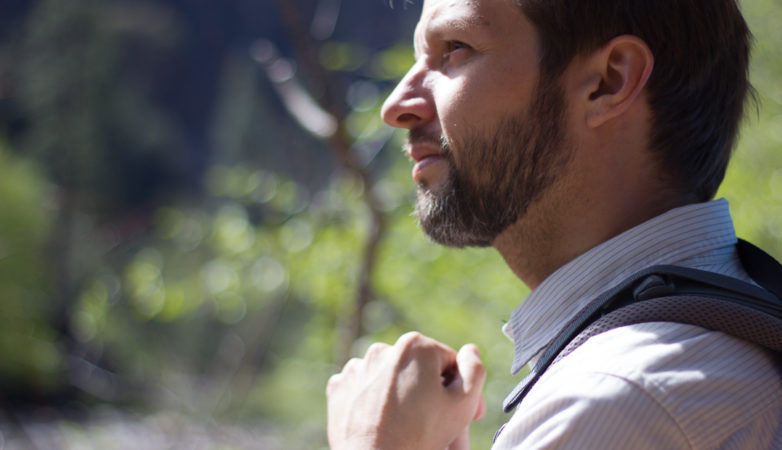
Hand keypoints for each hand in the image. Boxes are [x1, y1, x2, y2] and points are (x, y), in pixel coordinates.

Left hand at [326, 332, 485, 449]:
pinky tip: (382, 419)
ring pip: (389, 376)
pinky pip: (363, 387)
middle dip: (427, 389)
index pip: (447, 361)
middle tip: (432, 418)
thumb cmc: (422, 434)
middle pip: (416, 368)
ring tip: (406, 420)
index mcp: (415, 345)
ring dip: (399, 392)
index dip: (456, 387)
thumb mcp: (463, 404)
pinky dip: (372, 399)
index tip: (457, 410)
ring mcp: (357, 367)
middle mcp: (383, 349)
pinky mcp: (339, 386)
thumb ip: (474, 371)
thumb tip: (470, 351)